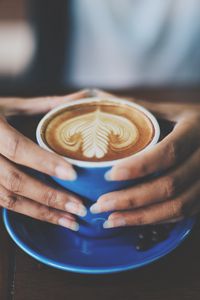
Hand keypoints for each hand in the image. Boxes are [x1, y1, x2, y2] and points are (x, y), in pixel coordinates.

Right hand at [0, 90, 89, 230]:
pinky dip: (26, 210)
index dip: (44, 162)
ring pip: (6, 199)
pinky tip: (46, 215)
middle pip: (14, 181)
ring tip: (68, 220)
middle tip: (79, 207)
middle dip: (50, 198)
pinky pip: (0, 202)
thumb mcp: (10, 104)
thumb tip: (80, 98)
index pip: (16, 147)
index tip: (72, 174)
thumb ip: (45, 104)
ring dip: (40, 212)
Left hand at [90, 100, 199, 227]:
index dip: (139, 167)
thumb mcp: (169, 109)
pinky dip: (156, 220)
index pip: (169, 152)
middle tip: (100, 204)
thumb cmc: (187, 119)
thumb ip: (138, 108)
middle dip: (132, 199)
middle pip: (171, 185)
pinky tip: (132, 220)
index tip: (109, 175)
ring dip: (141, 217)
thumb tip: (99, 101)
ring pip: (178, 207)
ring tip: (109, 220)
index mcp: (196, 128)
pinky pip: (183, 214)